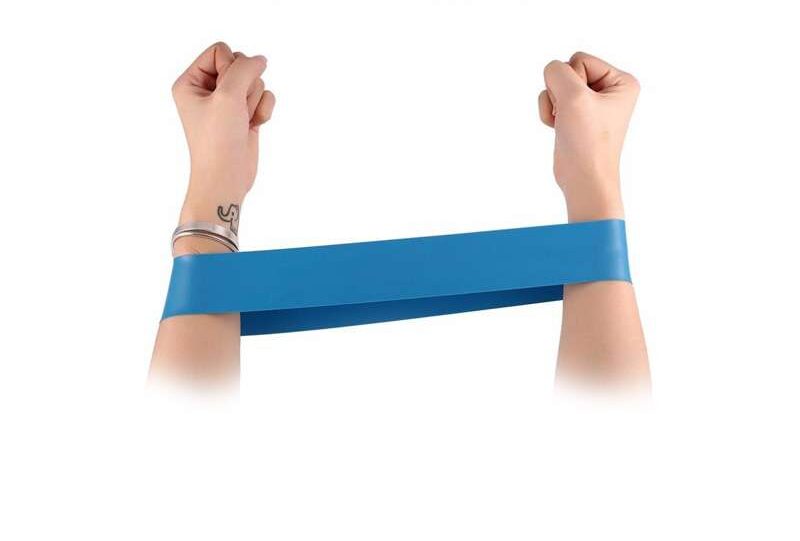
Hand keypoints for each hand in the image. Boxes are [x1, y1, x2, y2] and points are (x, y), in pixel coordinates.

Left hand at [171, 42, 275, 237]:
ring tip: (241, 121)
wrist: (226, 177)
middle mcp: (207, 90)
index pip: (220, 51)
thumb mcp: (228, 96)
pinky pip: (264, 97)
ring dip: (254, 101)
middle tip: (235, 110)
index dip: (231, 67)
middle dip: (245, 86)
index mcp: (190, 82)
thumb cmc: (217, 141)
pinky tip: (253, 126)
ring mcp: (227, 103)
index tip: (226, 93)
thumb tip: (260, 60)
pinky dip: (263, 110)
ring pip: (254, 81)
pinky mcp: (244, 115)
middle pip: (240, 64)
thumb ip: (245, 68)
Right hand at [538, 52, 638, 220]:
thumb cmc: (587, 142)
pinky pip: (552, 100)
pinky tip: (559, 129)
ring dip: (553, 104)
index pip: (580, 60)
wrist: (584, 179)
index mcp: (622, 81)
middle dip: (560, 93)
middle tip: (571, 117)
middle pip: (567, 71)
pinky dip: (549, 114)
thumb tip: (550, 71)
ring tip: (565, 124)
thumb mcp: (573, 96)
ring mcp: (591, 104)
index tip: (581, 107)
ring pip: (556, 86)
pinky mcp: (576, 116)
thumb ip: (557, 71)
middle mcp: (609, 90)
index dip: (572, 82)